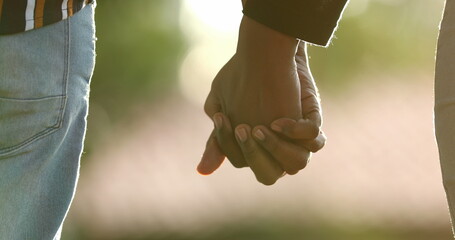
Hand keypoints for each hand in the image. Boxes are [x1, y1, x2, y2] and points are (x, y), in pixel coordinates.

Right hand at [198, 17, 324, 184]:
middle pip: (270, 175)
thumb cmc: (241, 80)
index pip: (243, 162)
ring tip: (261, 127)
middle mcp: (278, 148)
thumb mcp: (222, 108)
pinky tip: (279, 119)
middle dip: (254, 154)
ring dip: (277, 149)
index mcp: (256, 149)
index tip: (223, 118)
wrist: (265, 50)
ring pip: (297, 164)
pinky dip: (297, 133)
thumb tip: (201, 171)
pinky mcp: (311, 119)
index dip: (232, 145)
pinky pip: (313, 139)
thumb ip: (217, 140)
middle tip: (243, 128)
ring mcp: (297, 137)